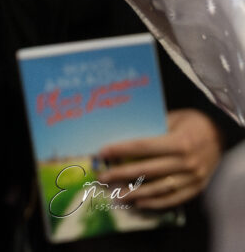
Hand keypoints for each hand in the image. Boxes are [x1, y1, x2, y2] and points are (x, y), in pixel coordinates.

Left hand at [95, 109, 222, 208]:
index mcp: (180, 142)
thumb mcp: (172, 118)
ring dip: (135, 193)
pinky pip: (174, 199)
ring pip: (159, 188)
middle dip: (122, 174)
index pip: (144, 147)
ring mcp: (193, 178)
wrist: (218, 134)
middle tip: (103, 176)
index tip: (103, 152)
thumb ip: (150, 129)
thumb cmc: (190, 122)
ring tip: (116, 194)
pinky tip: (138, 202)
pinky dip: (155, 202)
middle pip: (148, 170)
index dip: (121, 150)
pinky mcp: (197, 188)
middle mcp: (187, 162)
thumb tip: (120, 135)